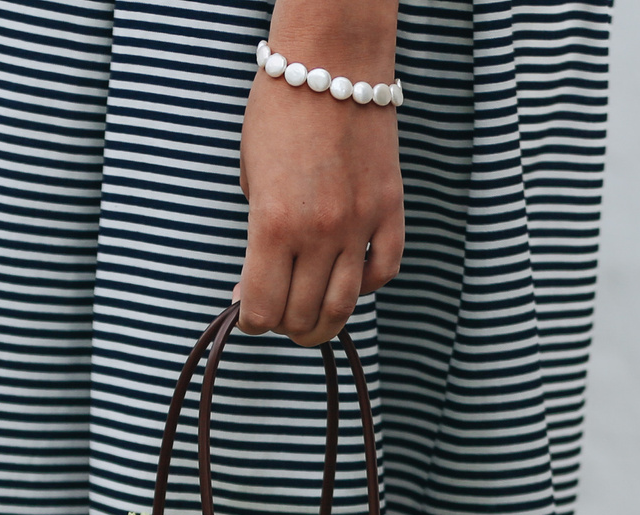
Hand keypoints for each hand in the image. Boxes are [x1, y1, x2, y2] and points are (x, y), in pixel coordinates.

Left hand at [236, 14, 403, 345]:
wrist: (331, 63)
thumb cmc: (279, 111)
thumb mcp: (251, 176)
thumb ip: (258, 231)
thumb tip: (258, 280)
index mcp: (274, 225)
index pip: (262, 308)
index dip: (252, 320)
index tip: (249, 313)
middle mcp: (320, 232)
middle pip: (302, 315)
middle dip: (284, 325)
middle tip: (279, 317)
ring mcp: (360, 223)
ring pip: (345, 305)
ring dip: (324, 323)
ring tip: (312, 320)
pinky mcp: (390, 209)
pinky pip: (384, 270)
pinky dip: (366, 286)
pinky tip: (349, 278)